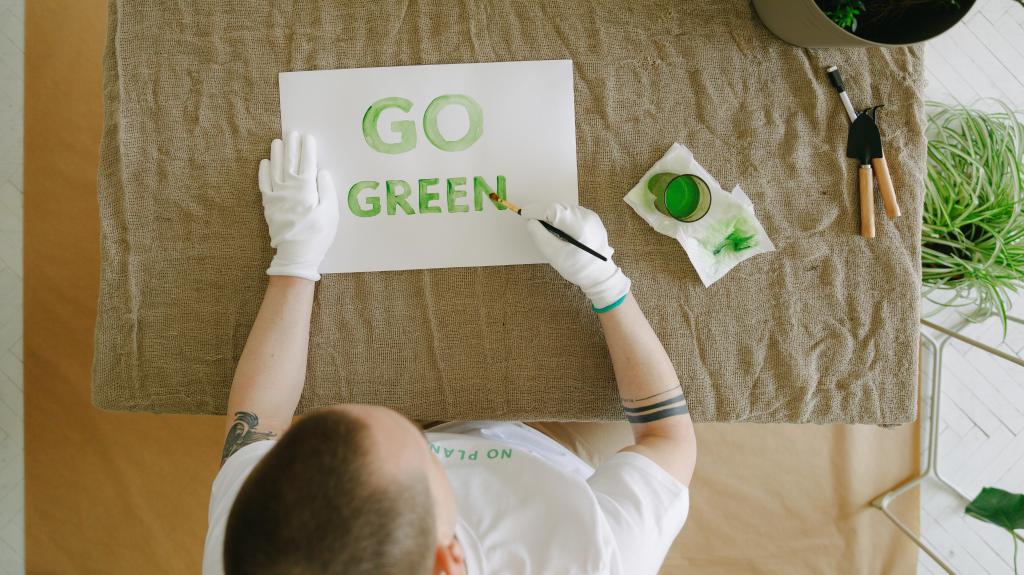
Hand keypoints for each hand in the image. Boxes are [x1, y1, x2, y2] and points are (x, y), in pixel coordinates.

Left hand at [258, 132, 338, 280]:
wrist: (296, 253)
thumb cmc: (318, 234)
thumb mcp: (331, 212)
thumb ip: (326, 189)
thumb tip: (322, 171)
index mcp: (307, 188)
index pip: (307, 162)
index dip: (308, 148)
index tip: (308, 136)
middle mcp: (289, 187)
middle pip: (290, 161)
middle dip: (292, 145)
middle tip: (292, 132)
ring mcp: (277, 195)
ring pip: (275, 168)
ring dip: (276, 153)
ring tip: (278, 141)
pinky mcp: (268, 204)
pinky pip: (264, 184)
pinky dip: (263, 171)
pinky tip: (265, 162)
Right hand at [521, 202, 630, 310]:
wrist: (600, 274)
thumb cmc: (577, 268)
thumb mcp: (554, 255)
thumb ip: (540, 236)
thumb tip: (531, 221)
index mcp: (578, 225)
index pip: (552, 209)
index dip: (536, 210)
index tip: (524, 215)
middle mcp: (586, 215)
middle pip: (558, 207)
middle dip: (544, 213)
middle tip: (535, 226)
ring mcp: (591, 216)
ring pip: (565, 209)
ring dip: (553, 216)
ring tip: (549, 231)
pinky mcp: (592, 219)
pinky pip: (572, 213)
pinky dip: (562, 219)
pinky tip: (562, 231)